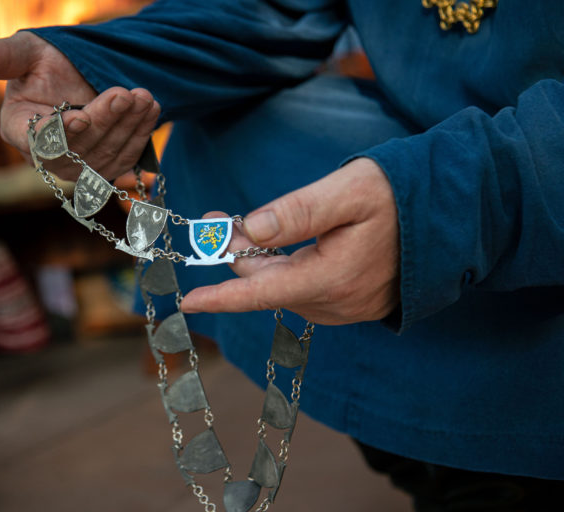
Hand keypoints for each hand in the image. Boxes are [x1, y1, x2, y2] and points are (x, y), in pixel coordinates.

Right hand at [0, 31, 160, 180]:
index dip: (59, 134)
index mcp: (19, 131)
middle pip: (78, 150)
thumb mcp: (26, 53)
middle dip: (104, 121)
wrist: (84, 76)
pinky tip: (150, 109)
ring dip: (128, 126)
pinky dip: (141, 134)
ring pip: (106, 155)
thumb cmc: (48, 63)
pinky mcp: (106, 169)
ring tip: (144, 97)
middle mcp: (48, 157)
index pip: (38, 141)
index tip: (80, 117)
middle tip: (124, 93)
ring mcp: (79, 168)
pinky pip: (126, 158)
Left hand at [180, 158, 400, 324]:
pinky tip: (280, 244)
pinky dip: (283, 267)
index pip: (263, 293)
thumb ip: (297, 213)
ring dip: (260, 259)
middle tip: (217, 218)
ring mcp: (346, 308)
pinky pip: (303, 289)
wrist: (451, 215)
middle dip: (237, 252)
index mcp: (332, 278)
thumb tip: (250, 230)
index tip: (188, 303)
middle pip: (267, 283)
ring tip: (244, 224)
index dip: (223, 297)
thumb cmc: (400, 196)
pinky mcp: (351, 303)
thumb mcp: (348, 192)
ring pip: (283, 285)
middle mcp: (336, 303)